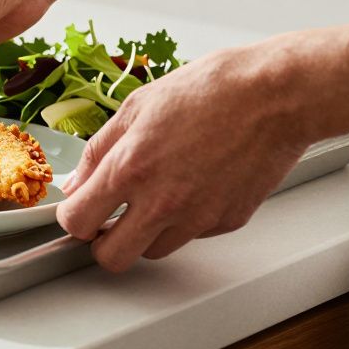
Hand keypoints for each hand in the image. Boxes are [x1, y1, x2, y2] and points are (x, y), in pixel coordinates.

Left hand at [56, 45, 311, 271]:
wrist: (275, 96)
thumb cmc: (210, 90)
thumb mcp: (136, 107)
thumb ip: (97, 151)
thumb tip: (75, 183)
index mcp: (130, 169)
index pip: (77, 223)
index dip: (72, 218)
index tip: (78, 209)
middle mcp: (162, 202)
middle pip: (112, 258)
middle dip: (103, 242)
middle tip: (108, 219)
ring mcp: (197, 218)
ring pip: (152, 251)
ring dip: (145, 232)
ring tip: (155, 196)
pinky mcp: (227, 222)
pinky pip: (191, 236)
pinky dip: (184, 221)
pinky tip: (192, 186)